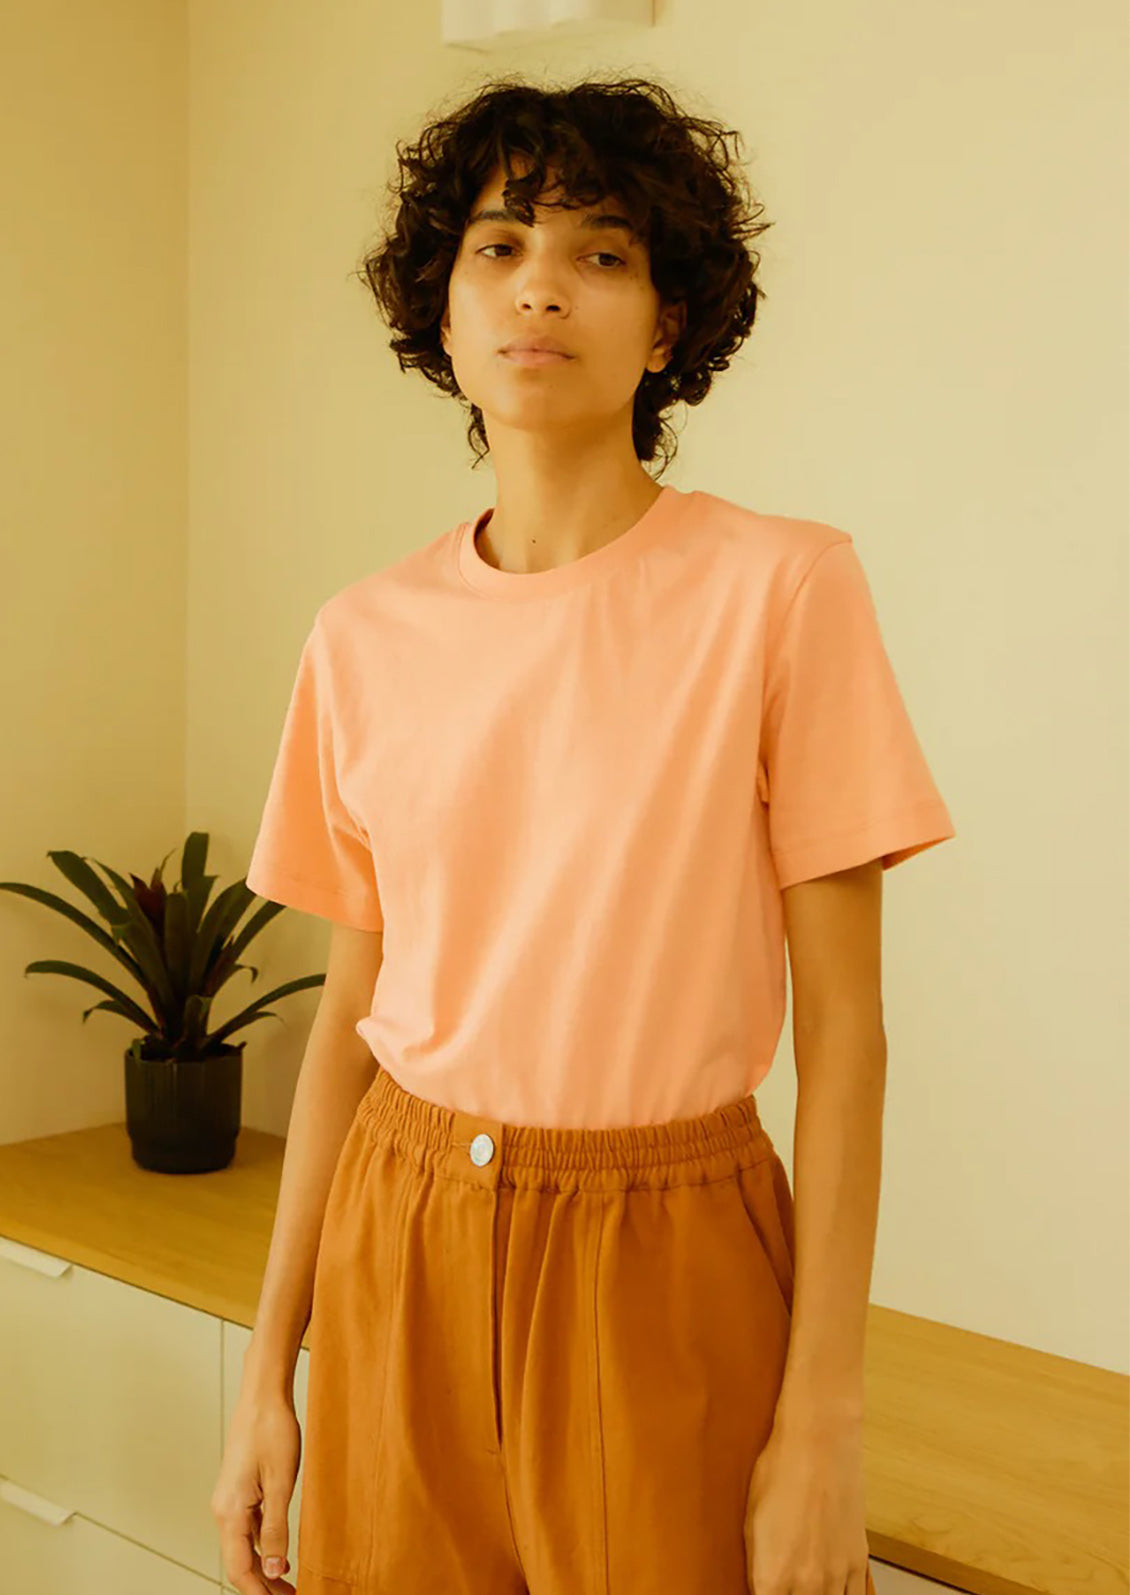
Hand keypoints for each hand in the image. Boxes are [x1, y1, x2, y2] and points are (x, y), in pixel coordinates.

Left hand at [744, 1415, 871, 1594]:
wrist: (819, 1444)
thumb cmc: (780, 1472)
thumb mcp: (751, 1522)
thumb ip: (758, 1566)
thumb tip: (760, 1584)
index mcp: (771, 1577)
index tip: (764, 1590)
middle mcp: (805, 1585)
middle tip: (785, 1584)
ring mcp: (835, 1577)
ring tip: (806, 1586)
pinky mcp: (857, 1563)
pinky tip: (831, 1590)